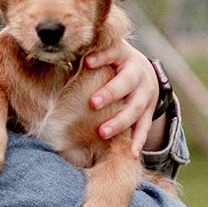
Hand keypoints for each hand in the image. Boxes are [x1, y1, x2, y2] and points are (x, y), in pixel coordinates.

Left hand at [85, 42, 163, 157]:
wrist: (145, 72)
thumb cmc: (113, 63)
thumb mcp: (106, 53)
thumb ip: (88, 54)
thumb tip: (59, 54)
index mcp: (124, 55)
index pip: (113, 52)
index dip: (101, 57)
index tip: (86, 62)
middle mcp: (138, 73)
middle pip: (126, 82)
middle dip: (110, 93)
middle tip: (92, 103)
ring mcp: (146, 93)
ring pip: (135, 108)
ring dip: (120, 121)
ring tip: (102, 132)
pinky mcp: (149, 110)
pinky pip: (145, 126)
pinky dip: (138, 140)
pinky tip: (132, 154)